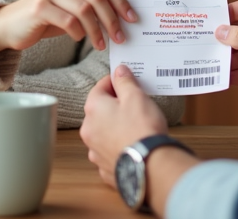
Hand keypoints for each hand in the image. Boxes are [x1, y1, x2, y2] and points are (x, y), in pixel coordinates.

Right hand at [0, 0, 136, 54]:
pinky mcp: (39, 6)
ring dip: (97, 30)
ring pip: (84, 9)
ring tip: (101, 45)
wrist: (9, 26)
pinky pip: (68, 20)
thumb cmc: (45, 19)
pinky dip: (78, 32)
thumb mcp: (71, 9)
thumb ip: (92, 7)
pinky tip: (79, 39)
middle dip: (112, 19)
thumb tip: (122, 17)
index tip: (133, 19)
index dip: (121, 2)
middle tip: (120, 37)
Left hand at [81, 65, 169, 187]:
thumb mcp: (136, 96)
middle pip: (100, 110)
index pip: (100, 87)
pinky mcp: (105, 167)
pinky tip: (132, 145)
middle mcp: (88, 130)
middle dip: (115, 106)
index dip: (114, 82)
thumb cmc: (142, 128)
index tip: (126, 81)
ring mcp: (94, 151)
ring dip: (114, 127)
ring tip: (135, 127)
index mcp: (93, 109)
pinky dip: (118, 147)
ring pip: (103, 132)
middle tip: (135, 104)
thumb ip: (125, 81)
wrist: (149, 165)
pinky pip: (109, 152)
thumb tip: (119, 70)